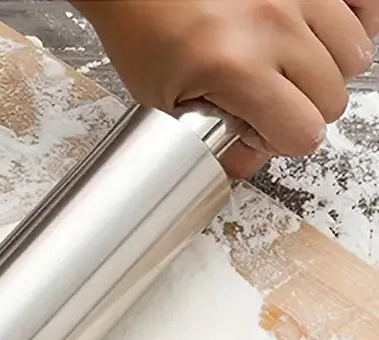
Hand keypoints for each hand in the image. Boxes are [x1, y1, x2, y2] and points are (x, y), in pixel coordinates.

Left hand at [72, 0, 376, 176]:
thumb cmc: (143, 32)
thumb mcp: (163, 103)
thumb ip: (209, 139)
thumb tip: (247, 162)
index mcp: (235, 67)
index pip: (302, 133)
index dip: (279, 142)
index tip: (258, 131)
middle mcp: (274, 25)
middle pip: (333, 99)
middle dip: (302, 111)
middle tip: (267, 102)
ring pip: (356, 55)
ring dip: (326, 73)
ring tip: (287, 69)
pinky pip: (365, 5)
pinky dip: (350, 26)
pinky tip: (314, 38)